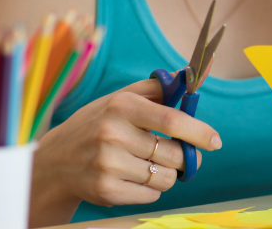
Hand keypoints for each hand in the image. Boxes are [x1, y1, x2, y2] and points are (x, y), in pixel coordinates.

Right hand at [28, 79, 220, 225]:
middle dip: (184, 158)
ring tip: (148, 166)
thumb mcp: (119, 98)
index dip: (199, 132)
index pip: (172, 121)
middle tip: (178, 157)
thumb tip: (188, 76)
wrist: (56, 161)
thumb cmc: (97, 125)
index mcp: (121, 106)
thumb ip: (154, 88)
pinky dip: (150, 189)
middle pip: (173, 154)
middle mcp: (113, 134)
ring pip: (164, 178)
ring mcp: (108, 164)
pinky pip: (150, 195)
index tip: (215, 141)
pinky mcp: (106, 190)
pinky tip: (133, 178)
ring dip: (166, 175)